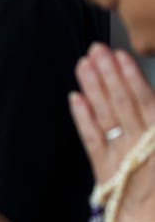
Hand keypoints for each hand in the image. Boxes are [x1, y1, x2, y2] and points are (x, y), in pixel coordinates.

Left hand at [70, 42, 154, 221]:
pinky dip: (83, 117)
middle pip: (121, 101)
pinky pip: (91, 139)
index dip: (129, 76)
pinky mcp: (104, 171)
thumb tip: (149, 108)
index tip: (118, 56)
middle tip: (95, 50)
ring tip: (83, 64)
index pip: (145, 99)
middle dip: (107, 73)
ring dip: (93, 87)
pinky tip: (74, 98)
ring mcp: (120, 156)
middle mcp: (140, 143)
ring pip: (105, 114)